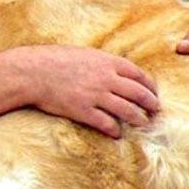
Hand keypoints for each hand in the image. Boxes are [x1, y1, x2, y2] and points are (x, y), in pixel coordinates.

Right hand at [15, 45, 159, 138]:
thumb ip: (101, 63)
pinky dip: (115, 130)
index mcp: (107, 62)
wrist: (31, 72)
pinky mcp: (83, 111)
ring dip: (139, 119)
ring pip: (127, 110)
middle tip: (156, 111)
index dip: (151, 86)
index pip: (139, 75)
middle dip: (151, 104)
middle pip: (139, 93)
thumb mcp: (83, 54)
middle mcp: (105, 79)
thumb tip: (114, 70)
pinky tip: (117, 134)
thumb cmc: (53, 60)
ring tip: (143, 123)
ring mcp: (95, 95)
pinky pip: (106, 123)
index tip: (154, 93)